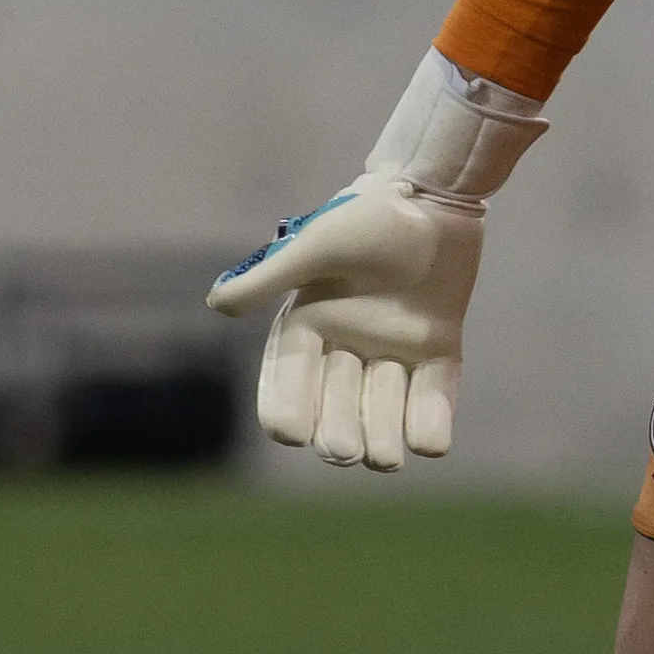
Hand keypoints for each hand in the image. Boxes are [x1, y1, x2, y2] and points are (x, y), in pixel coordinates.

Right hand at [205, 50, 548, 465]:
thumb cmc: (363, 217)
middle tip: (342, 452)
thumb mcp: (314, 247)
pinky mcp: (436, 347)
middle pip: (337, 403)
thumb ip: (271, 277)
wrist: (429, 194)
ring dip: (383, 432)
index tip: (288, 433)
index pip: (288, 378)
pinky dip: (432, 421)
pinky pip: (433, 393)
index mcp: (307, 325)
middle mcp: (347, 345)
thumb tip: (217, 304)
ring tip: (385, 459)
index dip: (286, 406)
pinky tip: (432, 445)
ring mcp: (393, 349)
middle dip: (338, 430)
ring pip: (384, 406)